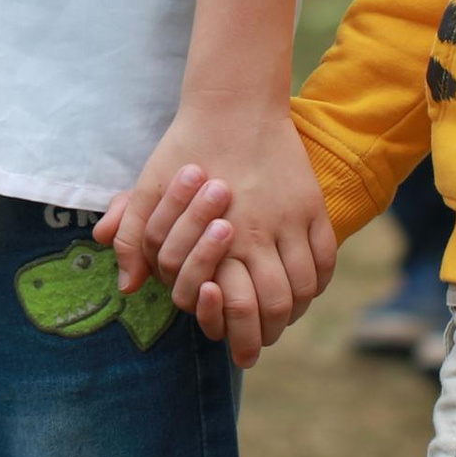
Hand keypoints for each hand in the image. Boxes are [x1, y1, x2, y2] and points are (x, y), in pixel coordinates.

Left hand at [97, 99, 336, 368]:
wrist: (234, 104)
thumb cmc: (185, 148)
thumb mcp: (148, 190)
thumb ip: (134, 238)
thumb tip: (130, 287)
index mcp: (221, 237)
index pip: (238, 308)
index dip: (237, 338)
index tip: (238, 352)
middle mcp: (261, 233)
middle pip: (277, 306)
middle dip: (268, 335)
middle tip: (260, 346)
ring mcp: (292, 218)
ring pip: (306, 286)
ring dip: (295, 310)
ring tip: (282, 319)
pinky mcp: (312, 204)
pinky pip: (326, 256)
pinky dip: (319, 281)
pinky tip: (304, 287)